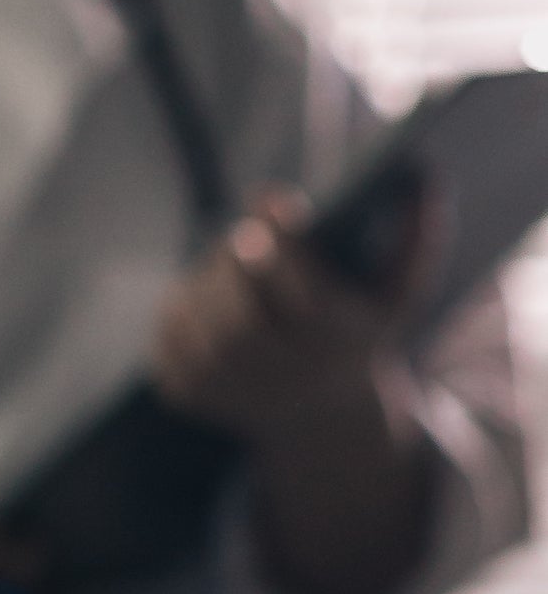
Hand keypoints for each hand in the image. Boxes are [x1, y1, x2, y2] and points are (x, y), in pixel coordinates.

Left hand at [150, 186, 433, 448]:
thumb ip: (418, 237)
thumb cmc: (360, 331)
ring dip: (200, 286)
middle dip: (232, 261)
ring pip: (197, 333)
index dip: (281, 240)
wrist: (325, 418)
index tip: (268, 197)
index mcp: (334, 341)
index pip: (302, 294)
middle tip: (241, 237)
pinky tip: (198, 305)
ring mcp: (237, 394)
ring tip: (220, 268)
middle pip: (238, 317)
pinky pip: (166, 351)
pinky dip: (175, 318)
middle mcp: (285, 376)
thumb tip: (427, 175)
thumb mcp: (400, 293)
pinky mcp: (196, 400)